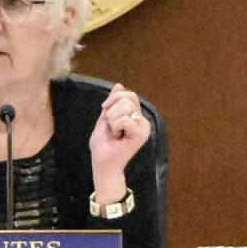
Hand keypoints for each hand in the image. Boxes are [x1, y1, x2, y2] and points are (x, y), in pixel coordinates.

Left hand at [88, 83, 151, 200]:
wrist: (102, 163)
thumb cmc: (103, 144)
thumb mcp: (105, 118)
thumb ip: (113, 102)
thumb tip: (119, 85)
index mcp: (136, 116)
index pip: (128, 95)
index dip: (113, 99)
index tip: (105, 111)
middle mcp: (143, 121)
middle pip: (127, 98)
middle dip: (111, 111)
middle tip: (111, 127)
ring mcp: (144, 128)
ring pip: (125, 108)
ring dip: (112, 120)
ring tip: (114, 133)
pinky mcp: (141, 135)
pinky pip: (125, 119)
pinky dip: (115, 126)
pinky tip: (117, 137)